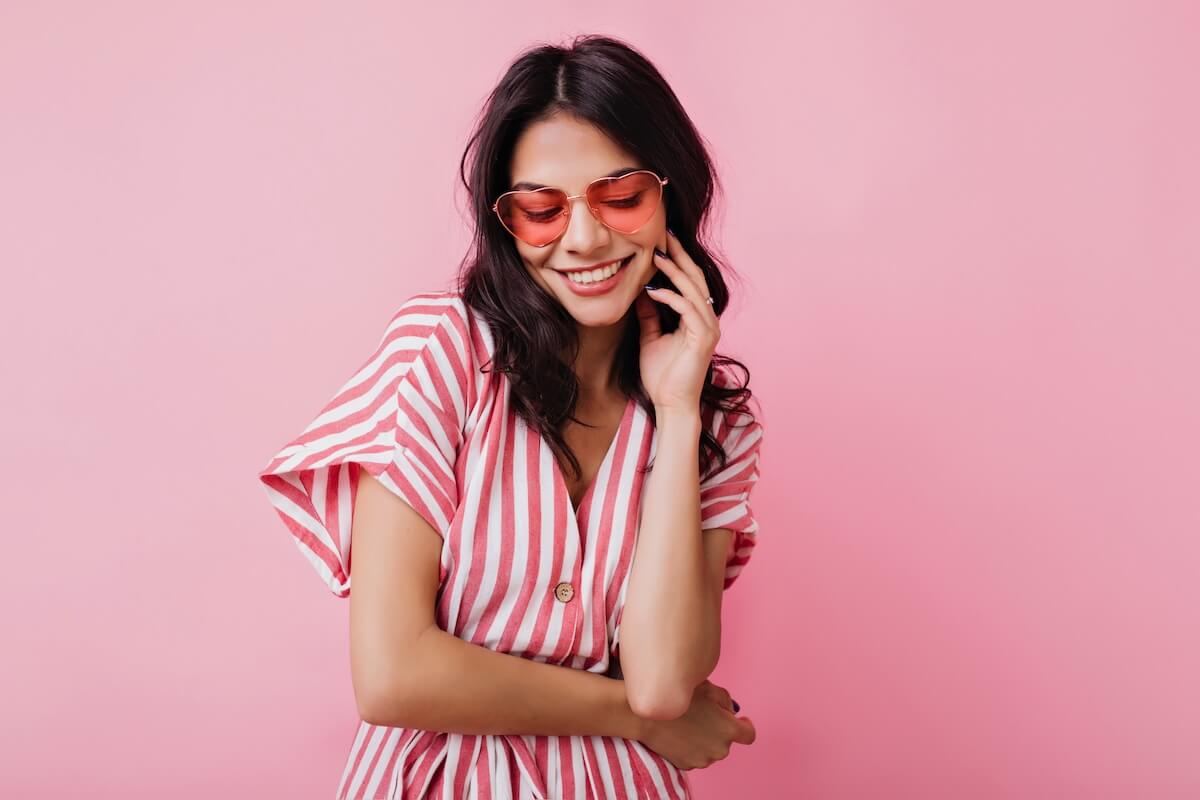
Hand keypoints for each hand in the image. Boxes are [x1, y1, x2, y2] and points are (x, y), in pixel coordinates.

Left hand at [634, 230, 720, 413]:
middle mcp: (708, 319)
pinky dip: (670, 297)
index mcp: (697, 318)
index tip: (660, 244)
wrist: (670, 404)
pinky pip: (687, 308)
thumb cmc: (662, 376)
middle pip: (695, 279)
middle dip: (679, 256)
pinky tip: (652, 289)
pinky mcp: (703, 338)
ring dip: (674, 271)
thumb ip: (649, 315)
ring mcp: (709, 328)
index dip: (677, 262)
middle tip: (664, 236)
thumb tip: (641, 292)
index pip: (689, 282)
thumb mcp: (650, 337)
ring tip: (657, 255)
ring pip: (693, 290)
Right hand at [636, 679, 756, 770]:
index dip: (744, 725)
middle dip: (719, 728)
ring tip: (688, 723)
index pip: (749, 734)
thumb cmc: (677, 699)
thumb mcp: (708, 687)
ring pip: (711, 749)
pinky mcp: (687, 765)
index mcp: (729, 729)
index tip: (738, 720)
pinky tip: (679, 733)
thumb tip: (729, 710)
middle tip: (703, 714)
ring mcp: (703, 759)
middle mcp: (720, 749)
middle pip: (727, 740)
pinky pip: (696, 755)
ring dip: (705, 739)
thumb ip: (725, 699)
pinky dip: (692, 746)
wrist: (646, 716)